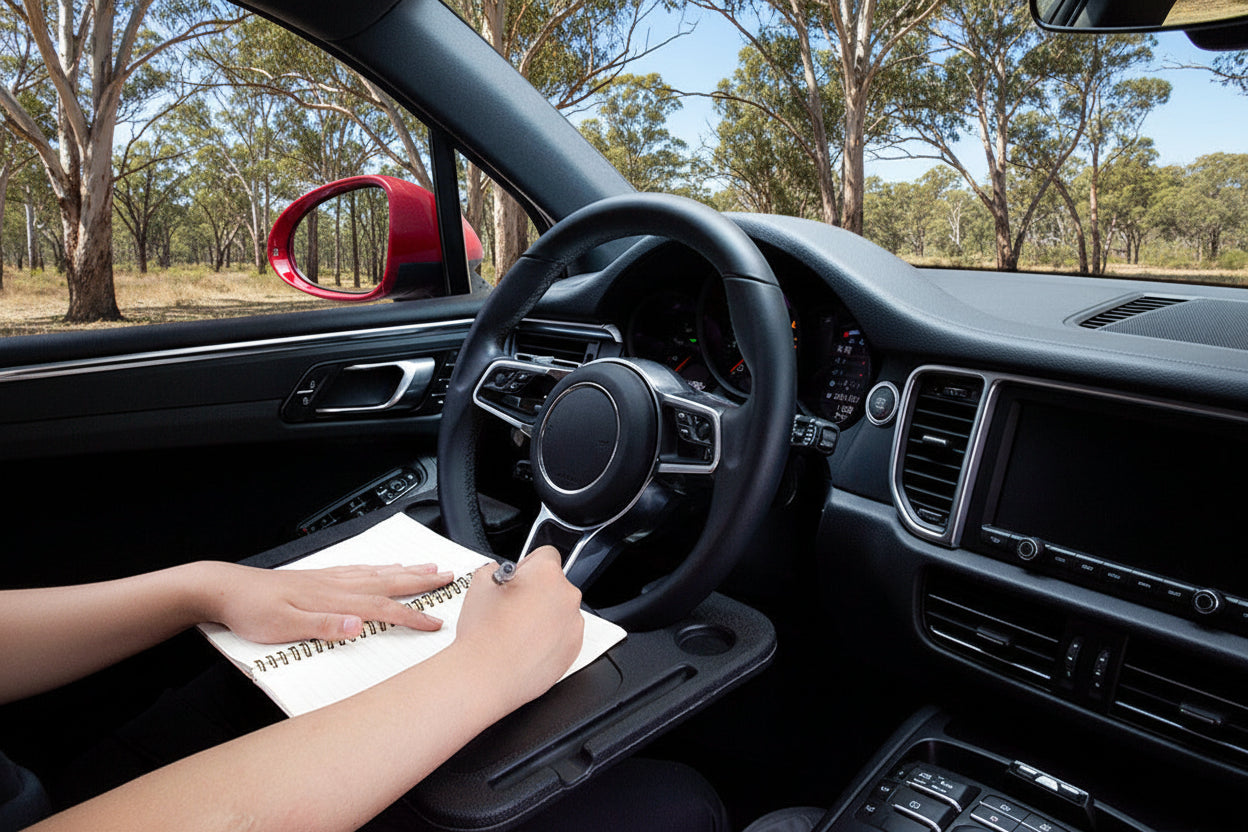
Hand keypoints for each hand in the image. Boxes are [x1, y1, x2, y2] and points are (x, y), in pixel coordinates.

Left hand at [196, 561, 456, 642]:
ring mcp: (327, 579)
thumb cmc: (251, 612)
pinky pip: (358, 569)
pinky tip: (382, 567)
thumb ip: (323, 627)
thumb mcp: (284, 628)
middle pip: (387, 582)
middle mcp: (335, 585)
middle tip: (448, 575)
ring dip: (404, 570)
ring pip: (376, 573)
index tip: (436, 622)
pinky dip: (378, 567)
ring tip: (427, 566)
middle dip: (420, 581)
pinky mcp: (317, 577)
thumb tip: (359, 626)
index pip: (382, 609)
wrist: (225, 589)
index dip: (412, 616)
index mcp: (332, 600)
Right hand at [453, 546, 584, 708]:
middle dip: (536, 591)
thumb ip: (494, 569)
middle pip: (554, 584)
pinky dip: (550, 638)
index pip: (546, 554)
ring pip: (559, 610)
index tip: (518, 578)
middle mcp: (566, 596)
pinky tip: (526, 646)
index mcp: (546, 574)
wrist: (486, 676)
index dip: (527, 565)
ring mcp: (573, 624)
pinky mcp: (574, 649)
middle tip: (512, 608)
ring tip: (517, 631)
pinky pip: (564, 635)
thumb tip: (499, 572)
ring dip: (544, 615)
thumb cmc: (484, 633)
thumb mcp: (478, 584)